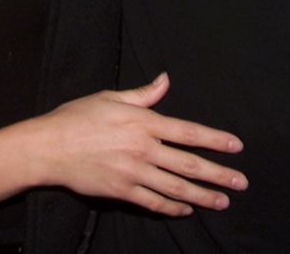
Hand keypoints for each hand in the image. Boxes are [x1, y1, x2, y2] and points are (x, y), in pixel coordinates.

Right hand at [0, 72, 246, 215]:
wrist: (49, 146)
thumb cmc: (78, 116)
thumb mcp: (111, 97)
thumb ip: (143, 94)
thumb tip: (165, 80)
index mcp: (143, 122)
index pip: (188, 132)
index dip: (215, 140)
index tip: (236, 147)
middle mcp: (143, 149)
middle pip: (189, 164)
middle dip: (218, 175)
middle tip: (241, 183)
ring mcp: (133, 173)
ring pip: (176, 188)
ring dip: (202, 196)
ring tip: (222, 202)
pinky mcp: (121, 192)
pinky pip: (153, 202)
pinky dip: (172, 207)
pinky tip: (186, 209)